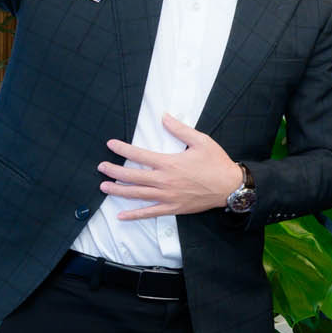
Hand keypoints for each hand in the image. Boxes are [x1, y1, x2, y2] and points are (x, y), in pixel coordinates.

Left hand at [100, 114, 241, 218]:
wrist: (230, 187)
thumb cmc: (217, 163)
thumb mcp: (201, 141)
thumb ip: (180, 129)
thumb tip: (164, 117)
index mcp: (169, 163)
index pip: (139, 155)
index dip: (123, 149)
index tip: (110, 145)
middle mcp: (164, 181)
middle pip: (132, 176)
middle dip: (114, 171)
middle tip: (101, 167)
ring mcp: (167, 196)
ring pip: (137, 194)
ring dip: (118, 191)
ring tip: (104, 186)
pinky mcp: (173, 208)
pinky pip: (150, 213)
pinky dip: (134, 215)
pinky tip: (122, 215)